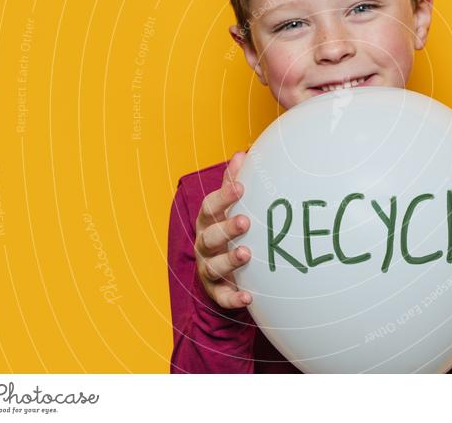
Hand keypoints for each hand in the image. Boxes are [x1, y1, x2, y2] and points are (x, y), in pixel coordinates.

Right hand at [194, 151, 253, 308]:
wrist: (221, 272)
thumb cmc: (227, 231)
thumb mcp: (228, 208)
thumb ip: (233, 183)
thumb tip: (242, 154)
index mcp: (207, 222)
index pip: (210, 207)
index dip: (224, 197)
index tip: (241, 187)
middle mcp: (203, 245)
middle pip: (209, 237)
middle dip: (226, 229)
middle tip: (246, 222)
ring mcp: (208, 269)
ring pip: (213, 266)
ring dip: (229, 260)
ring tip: (247, 254)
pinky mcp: (216, 292)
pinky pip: (222, 297)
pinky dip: (233, 298)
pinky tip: (248, 297)